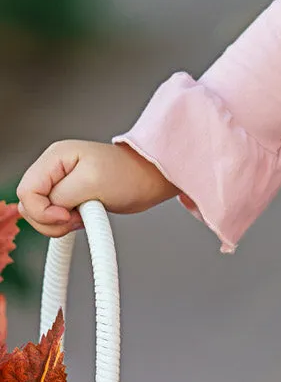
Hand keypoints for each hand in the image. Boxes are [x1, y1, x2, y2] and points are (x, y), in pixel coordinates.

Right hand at [16, 140, 175, 238]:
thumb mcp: (93, 182)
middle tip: (76, 217)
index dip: (42, 210)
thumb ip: (62, 195)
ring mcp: (60, 184)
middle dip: (50, 219)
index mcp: (55, 157)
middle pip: (29, 205)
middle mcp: (54, 169)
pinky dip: (66, 225)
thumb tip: (49, 209)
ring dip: (59, 223)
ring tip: (84, 217)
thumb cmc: (131, 174)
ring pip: (39, 215)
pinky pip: (54, 218)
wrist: (152, 180)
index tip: (68, 215)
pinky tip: (84, 220)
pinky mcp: (69, 198)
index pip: (27, 191)